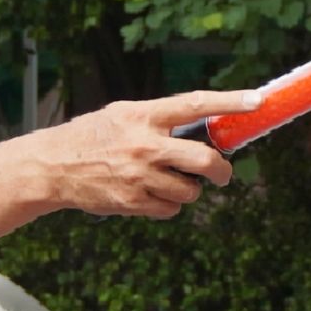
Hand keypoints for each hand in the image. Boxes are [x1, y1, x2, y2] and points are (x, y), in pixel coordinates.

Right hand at [32, 93, 244, 219]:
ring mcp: (139, 176)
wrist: (53, 166)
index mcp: (144, 115)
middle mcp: (145, 144)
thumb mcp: (123, 115)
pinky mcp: (132, 201)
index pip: (195, 105)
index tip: (257, 101)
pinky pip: (170, 209)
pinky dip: (168, 205)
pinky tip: (150, 195)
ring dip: (188, 190)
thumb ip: (159, 119)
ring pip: (190, 191)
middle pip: (204, 161)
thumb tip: (202, 127)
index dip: (229, 102)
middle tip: (222, 174)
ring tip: (167, 182)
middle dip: (221, 171)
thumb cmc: (92, 136)